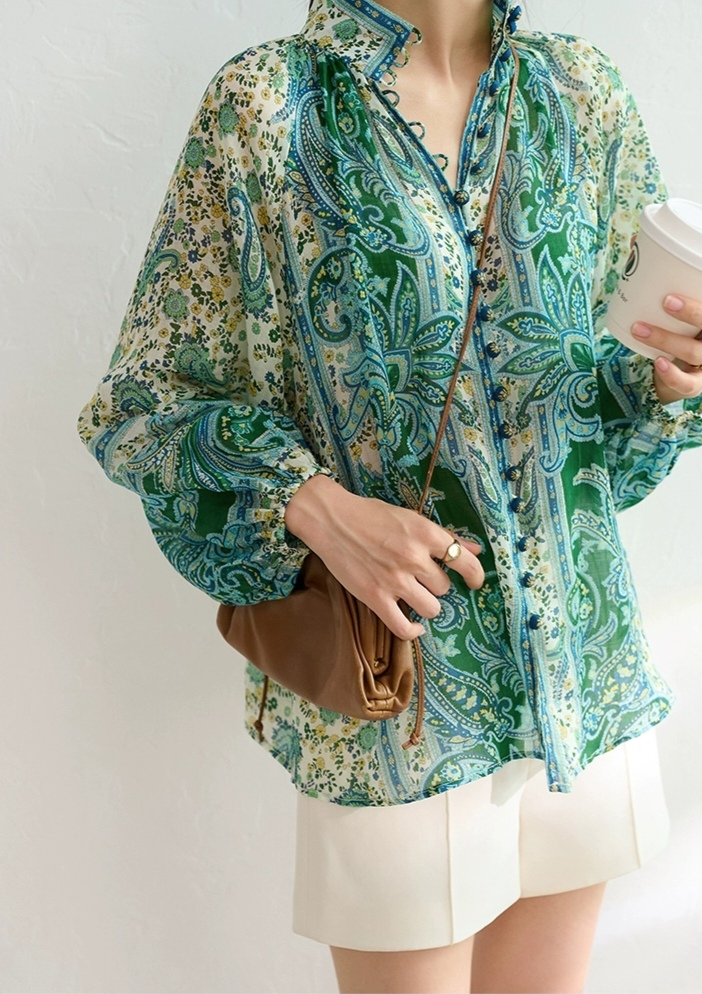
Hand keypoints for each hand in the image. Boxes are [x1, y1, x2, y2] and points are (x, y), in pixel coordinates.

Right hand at [284, 475, 484, 639]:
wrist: (331, 520)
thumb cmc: (371, 515)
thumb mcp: (411, 518)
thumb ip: (444, 536)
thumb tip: (476, 550)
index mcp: (424, 534)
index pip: (463, 561)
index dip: (475, 575)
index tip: (474, 582)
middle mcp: (413, 558)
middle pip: (444, 588)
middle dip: (436, 584)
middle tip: (422, 578)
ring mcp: (394, 580)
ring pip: (431, 608)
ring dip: (427, 604)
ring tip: (415, 595)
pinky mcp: (375, 597)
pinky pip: (403, 627)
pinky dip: (412, 630)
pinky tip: (414, 625)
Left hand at [631, 294, 701, 404]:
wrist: (677, 376)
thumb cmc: (679, 336)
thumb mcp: (677, 317)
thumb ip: (669, 295)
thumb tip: (639, 255)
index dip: (697, 304)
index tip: (675, 292)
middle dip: (691, 313)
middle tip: (666, 301)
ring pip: (694, 352)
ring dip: (665, 339)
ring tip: (639, 329)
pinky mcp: (696, 385)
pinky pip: (687, 383)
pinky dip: (672, 374)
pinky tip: (659, 362)